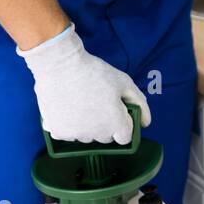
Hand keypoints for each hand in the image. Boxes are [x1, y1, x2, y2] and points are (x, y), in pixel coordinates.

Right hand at [17, 24, 151, 142]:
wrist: (61, 66)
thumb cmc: (95, 72)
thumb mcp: (124, 83)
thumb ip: (139, 103)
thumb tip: (146, 122)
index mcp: (115, 124)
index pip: (125, 138)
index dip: (124, 124)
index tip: (118, 112)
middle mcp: (95, 134)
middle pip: (105, 137)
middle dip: (106, 124)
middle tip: (100, 102)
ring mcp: (75, 135)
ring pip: (86, 135)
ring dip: (87, 125)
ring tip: (83, 102)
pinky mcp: (57, 131)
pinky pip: (67, 133)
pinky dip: (68, 124)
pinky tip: (68, 106)